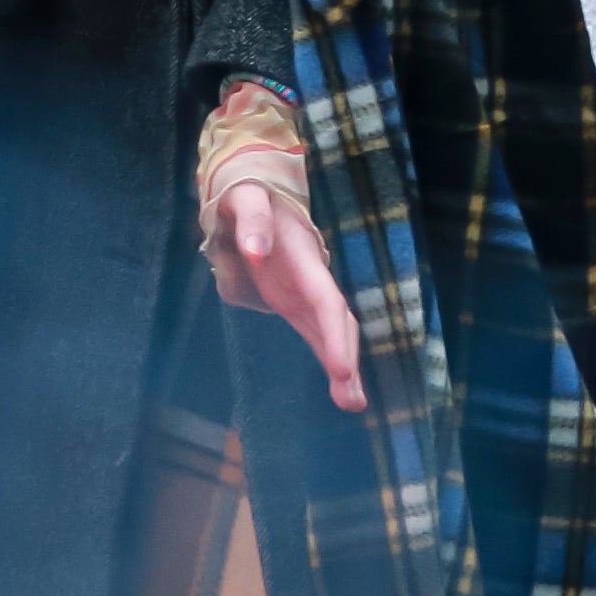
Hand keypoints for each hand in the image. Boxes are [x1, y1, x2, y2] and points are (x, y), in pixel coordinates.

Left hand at [207, 175, 366, 411]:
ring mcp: (305, 292)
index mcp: (303, 257)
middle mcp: (312, 279)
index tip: (341, 369)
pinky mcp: (294, 301)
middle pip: (337, 323)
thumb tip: (255, 253)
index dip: (334, 335)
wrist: (254, 190)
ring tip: (352, 404)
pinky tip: (340, 388)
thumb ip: (250, 220)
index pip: (326, 301)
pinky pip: (316, 334)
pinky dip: (328, 358)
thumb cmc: (246, 192)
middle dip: (345, 360)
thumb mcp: (243, 195)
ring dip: (342, 369)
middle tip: (351, 400)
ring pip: (331, 333)